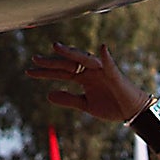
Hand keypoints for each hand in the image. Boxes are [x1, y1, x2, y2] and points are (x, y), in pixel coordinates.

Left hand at [25, 44, 147, 123]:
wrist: (131, 111)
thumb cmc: (110, 106)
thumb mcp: (86, 105)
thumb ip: (69, 99)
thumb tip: (48, 94)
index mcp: (82, 77)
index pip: (60, 72)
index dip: (45, 72)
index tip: (29, 71)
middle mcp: (89, 70)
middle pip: (67, 63)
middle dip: (52, 62)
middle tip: (34, 59)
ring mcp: (100, 70)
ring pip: (83, 59)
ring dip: (70, 52)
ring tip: (56, 47)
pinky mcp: (114, 73)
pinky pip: (110, 63)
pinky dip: (106, 56)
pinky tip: (102, 47)